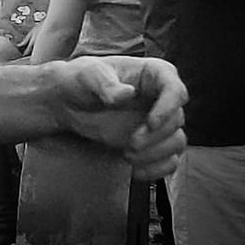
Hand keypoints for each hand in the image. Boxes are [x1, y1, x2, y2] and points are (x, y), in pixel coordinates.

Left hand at [48, 56, 187, 179]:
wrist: (68, 102)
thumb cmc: (80, 80)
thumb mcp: (88, 75)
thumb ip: (106, 83)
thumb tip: (125, 94)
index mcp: (153, 74)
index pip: (175, 89)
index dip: (168, 107)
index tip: (150, 123)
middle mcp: (161, 97)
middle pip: (176, 120)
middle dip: (155, 136)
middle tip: (131, 144)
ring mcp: (158, 121)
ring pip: (176, 142)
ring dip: (156, 154)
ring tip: (127, 156)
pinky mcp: (152, 142)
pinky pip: (169, 160)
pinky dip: (156, 168)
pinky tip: (135, 171)